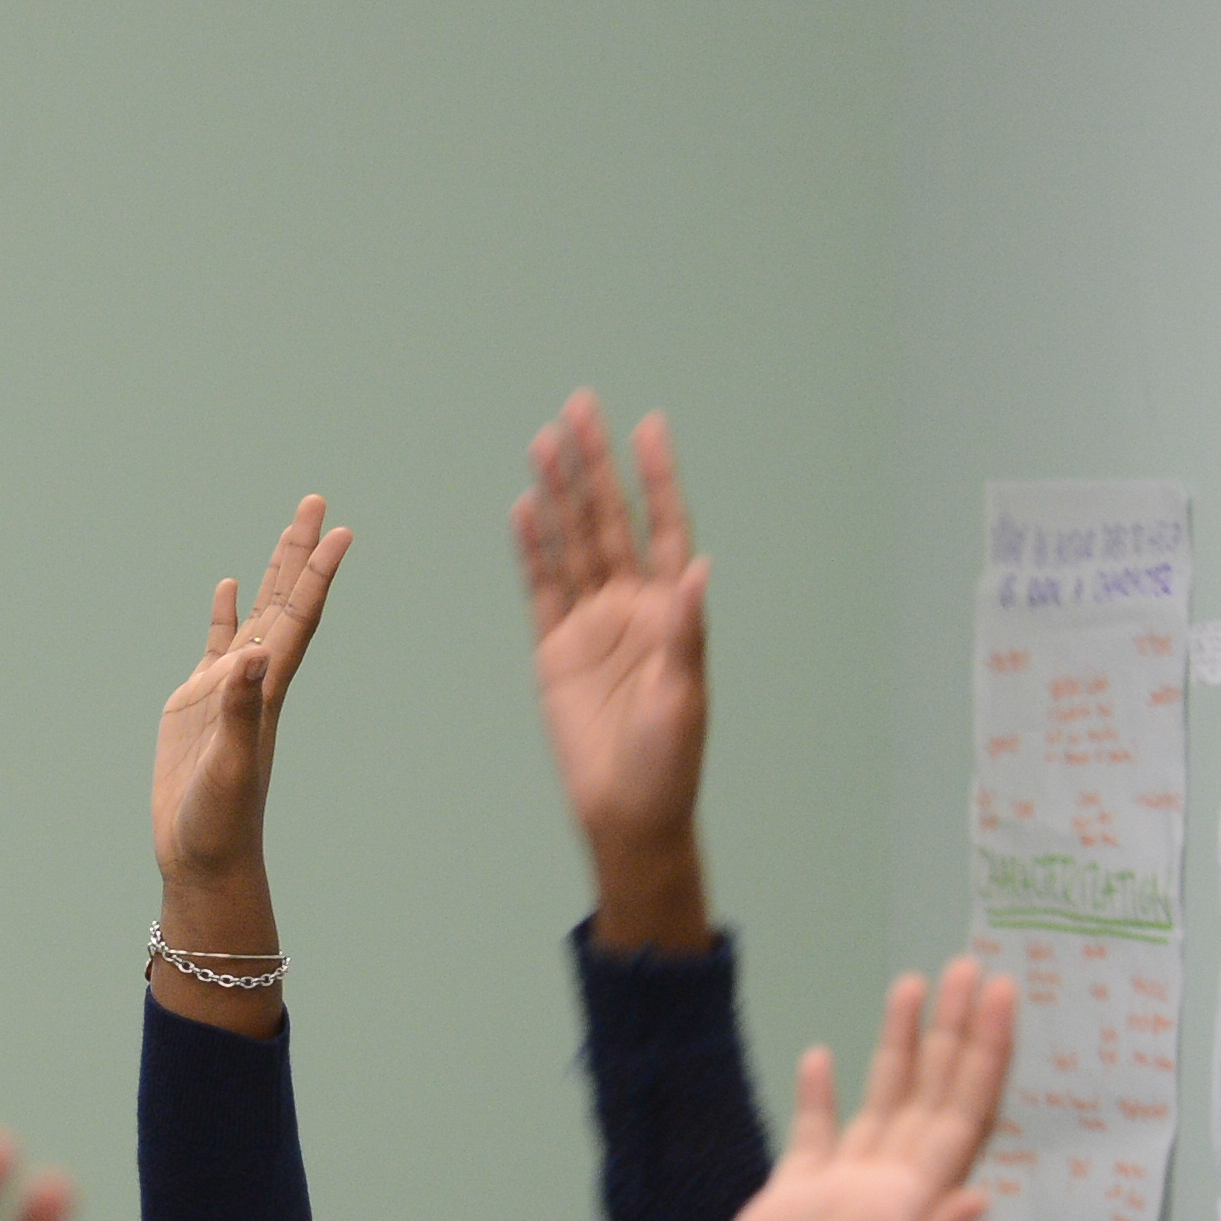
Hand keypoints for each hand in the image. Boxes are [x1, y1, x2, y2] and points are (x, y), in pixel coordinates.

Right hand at [151, 495, 352, 892]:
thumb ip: (239, 710)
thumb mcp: (230, 765)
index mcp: (267, 689)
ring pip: (254, 616)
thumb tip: (250, 656)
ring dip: (271, 573)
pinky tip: (224, 587)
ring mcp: (225, 690)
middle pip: (283, 602)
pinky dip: (222, 615)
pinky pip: (214, 646)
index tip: (340, 530)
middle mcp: (254, 680)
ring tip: (287, 528)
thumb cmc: (220, 820)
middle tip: (317, 501)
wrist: (203, 856)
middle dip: (300, 552)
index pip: (298, 618)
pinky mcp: (196, 705)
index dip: (318, 574)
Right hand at [511, 392, 713, 941]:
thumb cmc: (668, 762)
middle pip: (610, 521)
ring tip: (543, 442)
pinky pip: (539, 589)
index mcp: (672, 610)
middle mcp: (632, 607)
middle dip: (595, 466)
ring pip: (571, 544)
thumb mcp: (685, 698)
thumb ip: (686, 632)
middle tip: (580, 408)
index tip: (646, 424)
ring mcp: (591, 626)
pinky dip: (531, 549)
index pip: (664, 527)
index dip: (655, 477)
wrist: (625, 812)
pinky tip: (522, 510)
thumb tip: (698, 570)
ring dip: (558, 495)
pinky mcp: (554, 652)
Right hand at [685, 961, 1014, 1220]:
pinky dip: (820, 1096)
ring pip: (879, 1103)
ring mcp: (836, 1200)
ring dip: (898, 1046)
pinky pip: (810, 1138)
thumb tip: (976, 1195)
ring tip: (910, 984)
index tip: (997, 993)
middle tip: (970, 964)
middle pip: (931, 1094)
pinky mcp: (785, 1210)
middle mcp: (886, 1197)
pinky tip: (824, 1058)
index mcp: (914, 1217)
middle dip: (952, 1029)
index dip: (983, 1054)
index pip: (963, 1117)